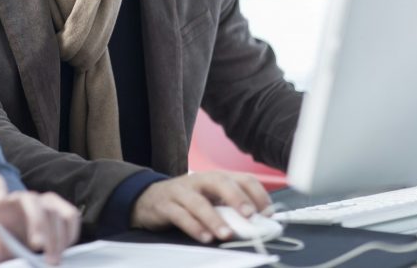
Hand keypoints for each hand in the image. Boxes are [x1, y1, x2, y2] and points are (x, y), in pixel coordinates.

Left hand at [0, 173, 80, 266]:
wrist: (17, 237)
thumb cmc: (2, 239)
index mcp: (0, 204)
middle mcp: (23, 198)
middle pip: (32, 202)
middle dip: (38, 224)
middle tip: (39, 249)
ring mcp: (43, 201)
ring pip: (54, 210)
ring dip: (57, 236)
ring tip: (53, 259)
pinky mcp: (60, 208)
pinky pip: (71, 215)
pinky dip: (70, 233)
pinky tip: (65, 250)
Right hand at [131, 170, 271, 242]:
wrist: (149, 198)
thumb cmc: (187, 200)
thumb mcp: (211, 199)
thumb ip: (231, 208)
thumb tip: (259, 225)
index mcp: (215, 178)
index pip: (242, 178)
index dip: (257, 194)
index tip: (267, 213)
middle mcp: (199, 180)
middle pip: (219, 182)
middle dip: (237, 198)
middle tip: (249, 215)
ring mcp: (181, 192)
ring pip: (198, 202)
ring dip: (214, 218)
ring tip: (226, 234)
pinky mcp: (165, 205)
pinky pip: (180, 216)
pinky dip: (193, 227)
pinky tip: (205, 237)